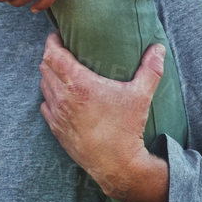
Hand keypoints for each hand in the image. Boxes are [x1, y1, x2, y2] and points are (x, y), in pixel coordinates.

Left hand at [37, 34, 168, 201]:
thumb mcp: (141, 96)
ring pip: (43, 85)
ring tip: (62, 72)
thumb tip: (158, 48)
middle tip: (63, 52)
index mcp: (79, 84)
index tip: (58, 36)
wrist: (116, 164)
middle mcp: (62, 97)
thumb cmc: (127, 128)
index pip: (52, 54)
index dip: (52, 42)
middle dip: (51, 56)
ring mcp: (56, 113)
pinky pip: (45, 105)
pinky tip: (62, 96)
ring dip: (50, 76)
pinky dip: (50, 96)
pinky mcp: (55, 128)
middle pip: (45, 67)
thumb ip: (150, 70)